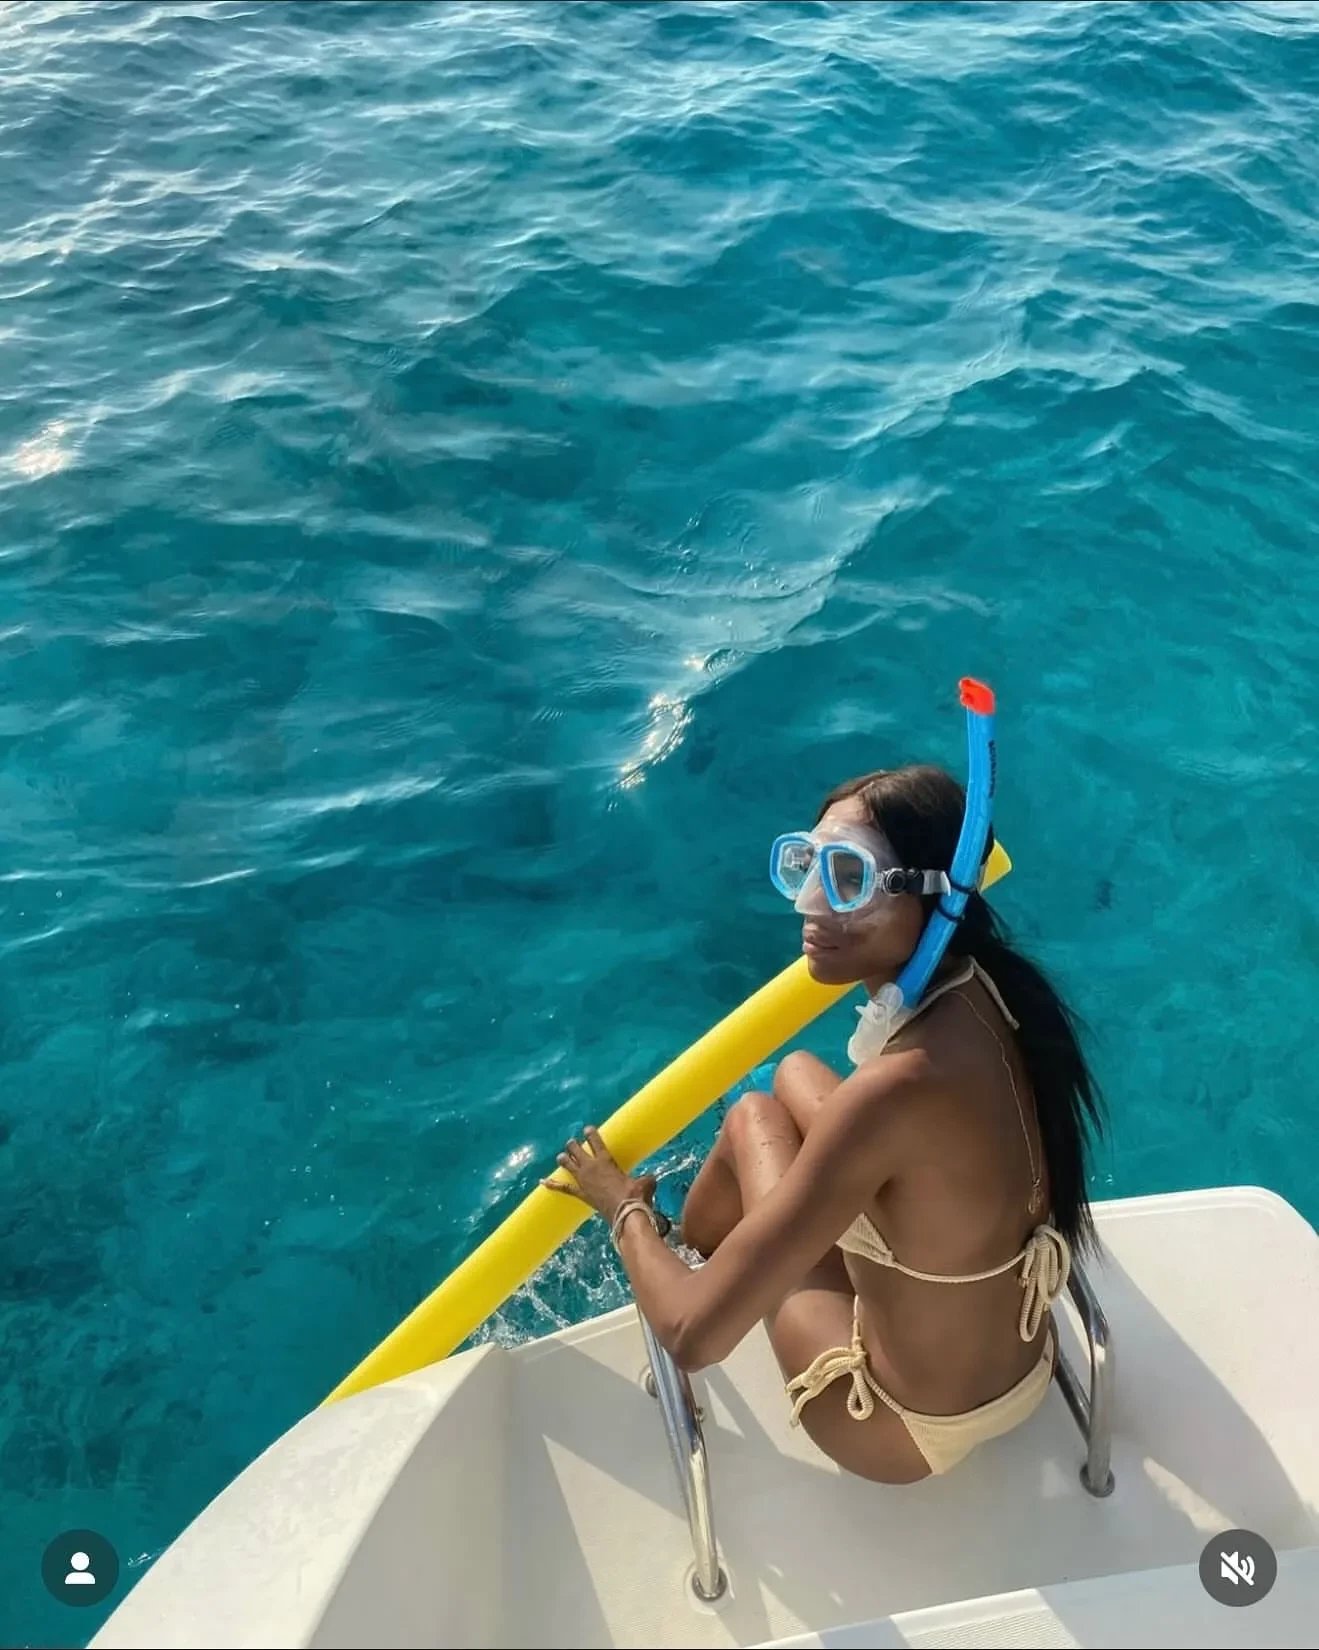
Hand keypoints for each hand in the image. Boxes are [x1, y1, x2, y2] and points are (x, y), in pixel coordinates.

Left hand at [541, 1125, 655, 1226]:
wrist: (625, 1213)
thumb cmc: (636, 1195)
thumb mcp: (646, 1182)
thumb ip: (646, 1178)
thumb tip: (650, 1181)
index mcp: (606, 1160)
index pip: (595, 1141)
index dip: (590, 1133)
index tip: (587, 1129)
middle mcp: (591, 1167)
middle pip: (576, 1150)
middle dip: (573, 1145)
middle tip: (573, 1143)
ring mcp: (583, 1180)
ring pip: (568, 1164)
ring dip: (564, 1159)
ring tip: (561, 1156)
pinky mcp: (581, 1194)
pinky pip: (563, 1188)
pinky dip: (552, 1184)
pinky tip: (542, 1182)